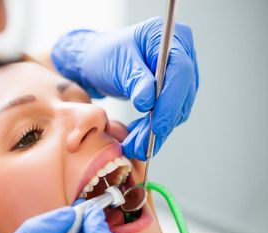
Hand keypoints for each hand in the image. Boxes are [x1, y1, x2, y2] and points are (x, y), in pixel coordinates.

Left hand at [51, 17, 198, 159]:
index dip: (171, 101)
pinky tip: (138, 137)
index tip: (158, 127)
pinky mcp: (172, 89)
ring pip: (177, 108)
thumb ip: (135, 81)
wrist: (96, 61)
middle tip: (142, 146)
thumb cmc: (105, 57)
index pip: (180, 72)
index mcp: (170, 38)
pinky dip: (153, 127)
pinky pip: (169, 112)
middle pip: (182, 93)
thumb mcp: (118, 66)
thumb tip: (149, 102)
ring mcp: (179, 73)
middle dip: (162, 123)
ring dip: (156, 131)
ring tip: (135, 147)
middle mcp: (182, 53)